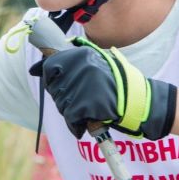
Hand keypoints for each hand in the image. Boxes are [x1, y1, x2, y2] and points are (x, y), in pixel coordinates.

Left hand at [31, 38, 176, 139]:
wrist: (139, 103)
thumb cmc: (118, 84)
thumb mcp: (99, 62)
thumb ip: (74, 61)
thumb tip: (39, 66)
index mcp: (82, 55)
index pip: (51, 65)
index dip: (48, 75)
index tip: (50, 79)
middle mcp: (80, 68)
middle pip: (54, 87)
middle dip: (62, 96)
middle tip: (80, 98)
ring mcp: (81, 86)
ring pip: (61, 103)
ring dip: (71, 110)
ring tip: (88, 109)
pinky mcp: (84, 104)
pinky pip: (70, 117)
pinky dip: (76, 124)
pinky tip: (88, 121)